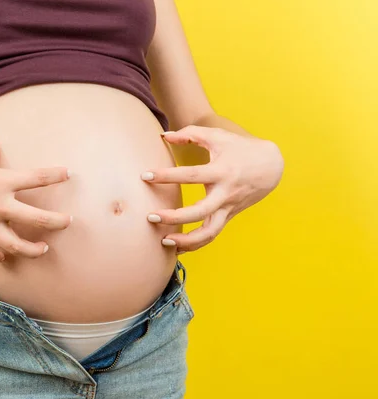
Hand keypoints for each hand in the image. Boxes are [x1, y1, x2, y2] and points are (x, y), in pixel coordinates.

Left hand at [141, 125, 283, 253]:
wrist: (271, 166)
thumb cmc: (240, 148)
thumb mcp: (218, 136)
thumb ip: (190, 133)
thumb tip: (164, 135)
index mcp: (221, 172)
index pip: (190, 176)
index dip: (166, 176)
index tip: (145, 176)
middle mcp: (225, 194)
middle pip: (199, 212)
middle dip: (174, 217)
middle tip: (151, 217)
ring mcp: (228, 208)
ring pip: (209, 233)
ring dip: (186, 241)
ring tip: (163, 241)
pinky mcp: (228, 217)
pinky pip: (211, 235)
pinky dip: (194, 244)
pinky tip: (175, 247)